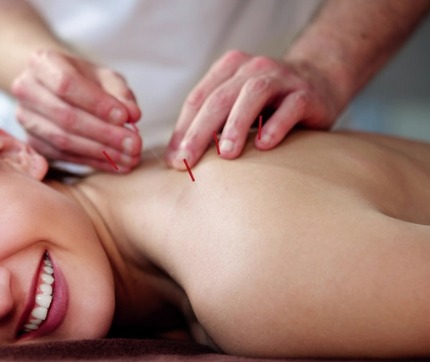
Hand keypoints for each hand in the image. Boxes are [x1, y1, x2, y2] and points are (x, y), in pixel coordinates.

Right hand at [11, 50, 141, 171]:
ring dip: (100, 152)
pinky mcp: (31, 141)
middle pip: (65, 116)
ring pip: (62, 141)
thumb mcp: (103, 76)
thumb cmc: (82, 78)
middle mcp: (26, 89)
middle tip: (134, 144)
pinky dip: (92, 161)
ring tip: (129, 158)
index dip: (97, 103)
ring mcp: (25, 118)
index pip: (67, 84)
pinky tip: (115, 164)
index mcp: (42, 63)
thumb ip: (119, 92)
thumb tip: (132, 115)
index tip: (125, 117)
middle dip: (104, 133)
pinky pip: (63, 156)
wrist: (52, 87)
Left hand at [166, 50, 343, 168]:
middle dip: (199, 132)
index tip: (174, 161)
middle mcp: (252, 68)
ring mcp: (281, 78)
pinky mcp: (306, 93)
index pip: (198, 99)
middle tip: (187, 161)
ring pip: (253, 95)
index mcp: (228, 69)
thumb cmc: (266, 105)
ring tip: (225, 154)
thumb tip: (175, 160)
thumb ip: (209, 125)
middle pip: (219, 98)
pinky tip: (265, 146)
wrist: (320, 83)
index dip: (183, 130)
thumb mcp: (235, 107)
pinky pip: (291, 107)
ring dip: (236, 125)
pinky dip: (276, 125)